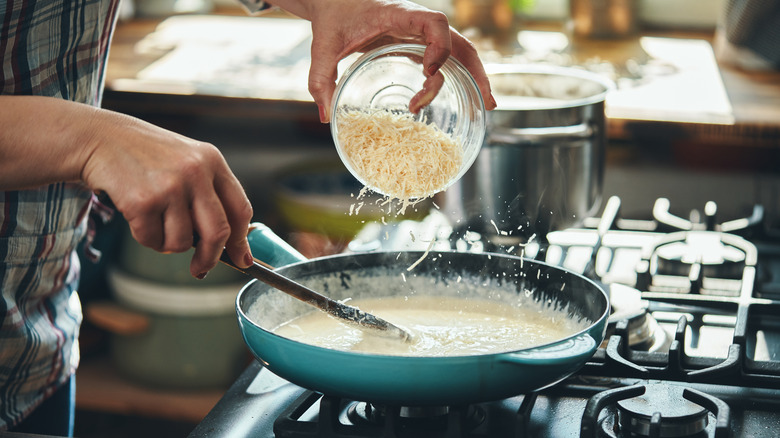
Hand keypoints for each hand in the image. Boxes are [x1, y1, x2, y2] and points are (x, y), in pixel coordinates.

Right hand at [80, 110, 253, 277]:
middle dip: (211, 258)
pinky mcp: (142, 201)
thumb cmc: (148, 156)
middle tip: (201, 268)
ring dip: (169, 243)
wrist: (101, 138)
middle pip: (218, 232)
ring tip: (157, 221)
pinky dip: (147, 238)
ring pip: (182, 242)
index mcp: (212, 161)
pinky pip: (153, 240)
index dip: (242, 241)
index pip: (240, 209)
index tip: (241, 260)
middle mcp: (195, 172)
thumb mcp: (188, 161)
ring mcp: (170, 186)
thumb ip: (210, 195)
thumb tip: (230, 244)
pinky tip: (139, 216)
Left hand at [273, 0, 496, 121]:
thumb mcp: (323, 47)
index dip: (439, 46)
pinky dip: (458, 77)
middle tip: (484, 100)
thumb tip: (324, 116)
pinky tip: (464, 99)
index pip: (435, 23)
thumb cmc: (333, 18)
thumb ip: (321, 79)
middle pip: (460, 41)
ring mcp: (421, 35)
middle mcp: (418, 24)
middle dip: (476, 70)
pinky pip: (445, 59)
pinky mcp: (417, 45)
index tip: (428, 70)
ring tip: (485, 106)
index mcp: (400, 15)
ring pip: (459, 52)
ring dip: (474, 76)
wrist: (335, 1)